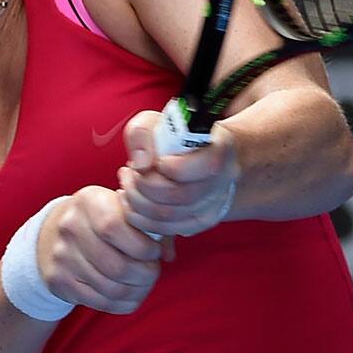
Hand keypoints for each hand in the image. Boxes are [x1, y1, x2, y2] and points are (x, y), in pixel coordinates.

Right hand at [36, 186, 171, 314]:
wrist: (55, 232)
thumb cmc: (103, 219)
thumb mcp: (123, 208)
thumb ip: (150, 225)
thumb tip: (168, 254)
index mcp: (89, 201)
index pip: (114, 228)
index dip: (142, 246)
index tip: (154, 251)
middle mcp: (70, 226)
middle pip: (116, 266)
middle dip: (146, 274)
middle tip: (153, 271)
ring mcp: (61, 255)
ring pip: (111, 289)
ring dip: (137, 291)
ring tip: (144, 282)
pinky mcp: (59, 280)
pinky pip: (100, 302)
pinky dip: (123, 303)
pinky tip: (130, 293)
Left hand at [119, 112, 239, 237]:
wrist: (190, 152)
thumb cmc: (172, 135)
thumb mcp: (154, 122)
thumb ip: (142, 134)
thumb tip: (142, 164)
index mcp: (220, 147)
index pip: (206, 166)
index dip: (174, 167)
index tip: (156, 161)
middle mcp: (223, 179)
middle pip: (183, 195)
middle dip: (145, 186)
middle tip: (129, 173)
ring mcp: (215, 204)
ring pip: (172, 216)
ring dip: (139, 202)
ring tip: (128, 184)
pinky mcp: (201, 222)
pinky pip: (169, 230)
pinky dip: (143, 219)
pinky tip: (133, 202)